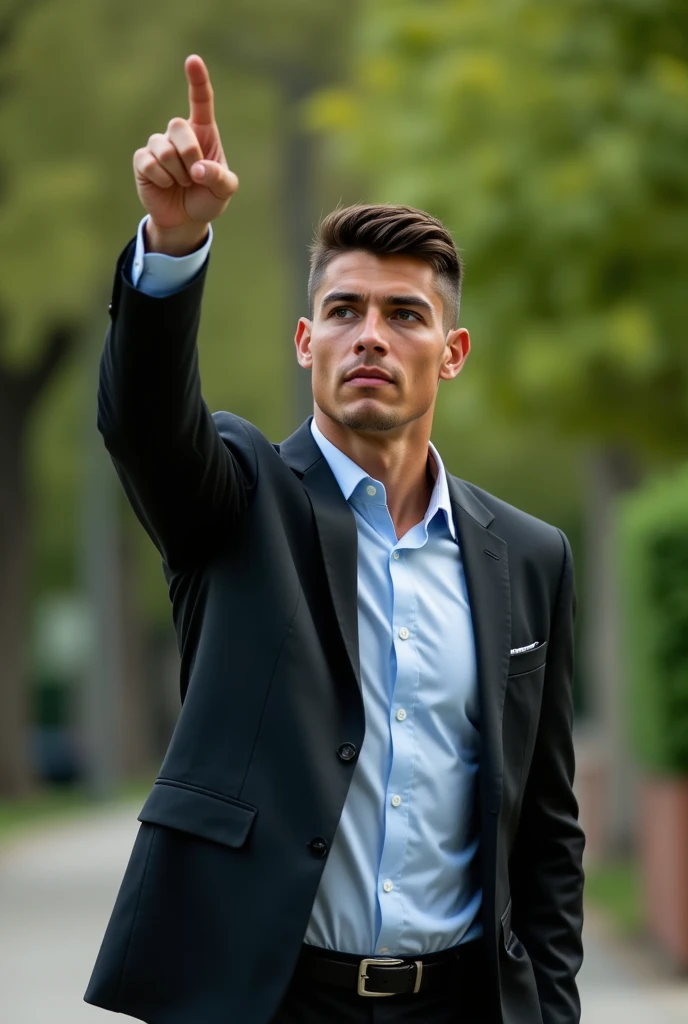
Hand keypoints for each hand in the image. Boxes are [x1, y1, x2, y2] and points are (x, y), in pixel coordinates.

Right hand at [133, 55, 238, 253]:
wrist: (186, 220)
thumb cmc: (207, 199)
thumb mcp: (223, 191)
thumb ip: (219, 178)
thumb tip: (198, 170)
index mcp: (203, 133)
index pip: (201, 101)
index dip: (197, 80)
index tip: (193, 60)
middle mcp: (180, 134)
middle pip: (178, 125)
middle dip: (190, 154)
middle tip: (195, 176)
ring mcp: (159, 145)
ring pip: (163, 147)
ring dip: (177, 171)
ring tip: (182, 183)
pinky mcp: (142, 161)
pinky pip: (149, 163)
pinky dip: (162, 179)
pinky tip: (166, 185)